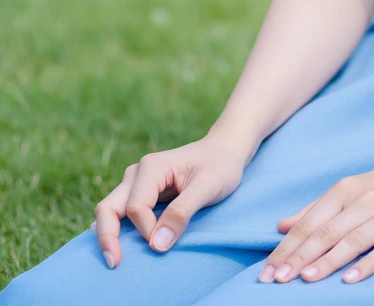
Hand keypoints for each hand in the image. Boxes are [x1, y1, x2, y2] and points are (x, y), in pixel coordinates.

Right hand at [90, 133, 246, 267]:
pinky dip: (117, 230)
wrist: (225, 151)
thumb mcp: (208, 186)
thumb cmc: (220, 165)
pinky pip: (120, 213)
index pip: (136, 207)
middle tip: (114, 263)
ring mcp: (136, 183)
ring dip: (110, 235)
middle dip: (107, 237)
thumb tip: (155, 245)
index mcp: (151, 167)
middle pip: (109, 207)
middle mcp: (137, 173)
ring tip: (115, 259)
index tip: (165, 242)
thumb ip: (182, 213)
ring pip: (110, 210)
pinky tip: (117, 246)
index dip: (147, 230)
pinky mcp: (140, 193)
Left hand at [260, 150, 373, 284]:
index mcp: (346, 189)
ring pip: (352, 241)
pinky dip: (367, 264)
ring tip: (306, 279)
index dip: (286, 248)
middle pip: (326, 232)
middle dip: (299, 258)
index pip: (309, 223)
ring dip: (328, 261)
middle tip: (276, 280)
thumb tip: (281, 226)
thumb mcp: (351, 188)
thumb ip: (316, 208)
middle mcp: (363, 201)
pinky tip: (350, 279)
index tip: (266, 271)